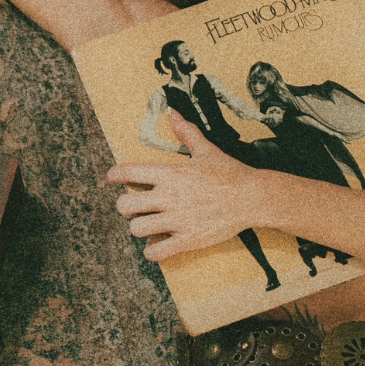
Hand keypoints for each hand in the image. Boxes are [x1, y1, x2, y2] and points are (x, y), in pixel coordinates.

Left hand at [107, 113, 266, 259]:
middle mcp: (170, 197)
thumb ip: (186, 133)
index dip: (113, 176)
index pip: (128, 172)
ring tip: (148, 225)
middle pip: (125, 205)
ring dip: (139, 228)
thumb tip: (173, 113)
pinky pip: (156, 252)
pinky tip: (158, 244)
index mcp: (171, 173)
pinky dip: (152, 251)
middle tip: (134, 206)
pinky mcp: (188, 240)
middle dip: (125, 206)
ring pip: (137, 229)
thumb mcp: (206, 150)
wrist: (252, 197)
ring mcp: (178, 220)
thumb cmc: (229, 173)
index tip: (112, 179)